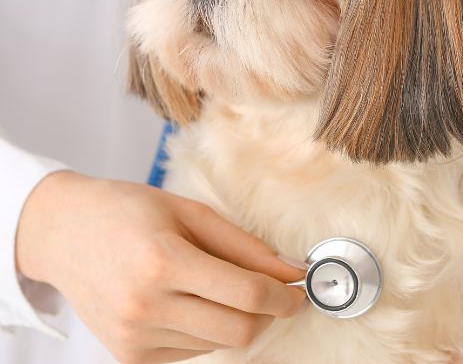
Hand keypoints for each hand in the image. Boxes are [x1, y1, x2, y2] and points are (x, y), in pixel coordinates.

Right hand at [16, 171, 305, 362]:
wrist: (65, 232)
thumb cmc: (128, 210)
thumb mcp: (190, 212)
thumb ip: (244, 245)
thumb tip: (290, 270)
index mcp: (163, 261)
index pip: (245, 294)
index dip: (283, 295)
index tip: (299, 288)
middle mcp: (146, 307)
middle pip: (238, 331)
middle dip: (268, 313)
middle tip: (275, 290)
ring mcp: (133, 338)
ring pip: (217, 344)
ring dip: (236, 318)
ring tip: (219, 283)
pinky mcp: (128, 356)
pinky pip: (191, 352)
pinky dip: (207, 329)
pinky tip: (192, 300)